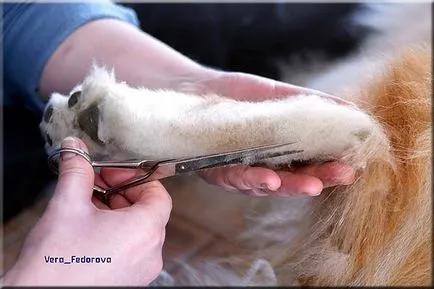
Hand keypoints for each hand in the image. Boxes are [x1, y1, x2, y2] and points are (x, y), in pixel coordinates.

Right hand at [3, 137, 171, 285]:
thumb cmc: (56, 266)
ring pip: (138, 230)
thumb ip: (76, 171)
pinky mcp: (129, 280)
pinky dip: (115, 233)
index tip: (113, 173)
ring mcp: (141, 270)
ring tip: (89, 206)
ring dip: (116, 212)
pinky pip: (130, 248)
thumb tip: (76, 150)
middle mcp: (150, 253)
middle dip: (121, 192)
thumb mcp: (67, 207)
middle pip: (148, 210)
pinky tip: (89, 230)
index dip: (135, 178)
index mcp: (145, 231)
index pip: (158, 193)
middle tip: (98, 185)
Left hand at [179, 70, 355, 195]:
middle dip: (319, 178)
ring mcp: (241, 172)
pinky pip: (236, 179)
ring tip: (312, 184)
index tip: (355, 164)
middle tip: (343, 175)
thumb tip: (353, 110)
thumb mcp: (279, 96)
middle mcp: (264, 167)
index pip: (312, 164)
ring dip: (290, 186)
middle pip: (295, 179)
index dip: (332, 165)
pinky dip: (253, 179)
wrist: (199, 89)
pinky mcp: (217, 172)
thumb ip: (311, 104)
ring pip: (268, 185)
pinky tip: (269, 178)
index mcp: (281, 153)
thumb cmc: (240, 95)